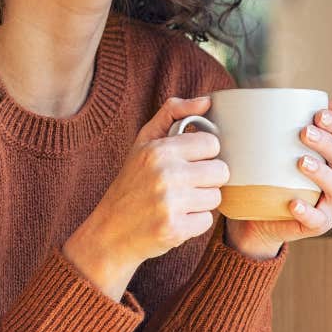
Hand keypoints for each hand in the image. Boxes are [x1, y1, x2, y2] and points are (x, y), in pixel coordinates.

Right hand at [64, 96, 227, 299]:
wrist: (110, 230)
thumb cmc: (131, 182)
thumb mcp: (143, 142)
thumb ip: (172, 113)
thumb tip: (207, 100)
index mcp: (159, 150)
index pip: (212, 144)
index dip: (203, 154)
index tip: (188, 162)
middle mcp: (165, 174)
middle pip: (221, 171)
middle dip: (206, 179)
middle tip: (184, 184)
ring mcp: (170, 203)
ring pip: (216, 197)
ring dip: (201, 201)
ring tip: (177, 202)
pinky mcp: (175, 229)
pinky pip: (207, 221)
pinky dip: (194, 222)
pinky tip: (175, 219)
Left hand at [225, 97, 331, 257]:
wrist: (254, 216)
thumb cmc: (264, 173)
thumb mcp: (266, 147)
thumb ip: (270, 124)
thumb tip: (266, 94)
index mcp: (329, 154)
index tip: (319, 113)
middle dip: (327, 142)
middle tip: (304, 132)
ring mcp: (328, 202)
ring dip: (322, 172)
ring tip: (301, 162)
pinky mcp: (316, 224)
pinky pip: (318, 220)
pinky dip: (308, 212)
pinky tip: (294, 203)